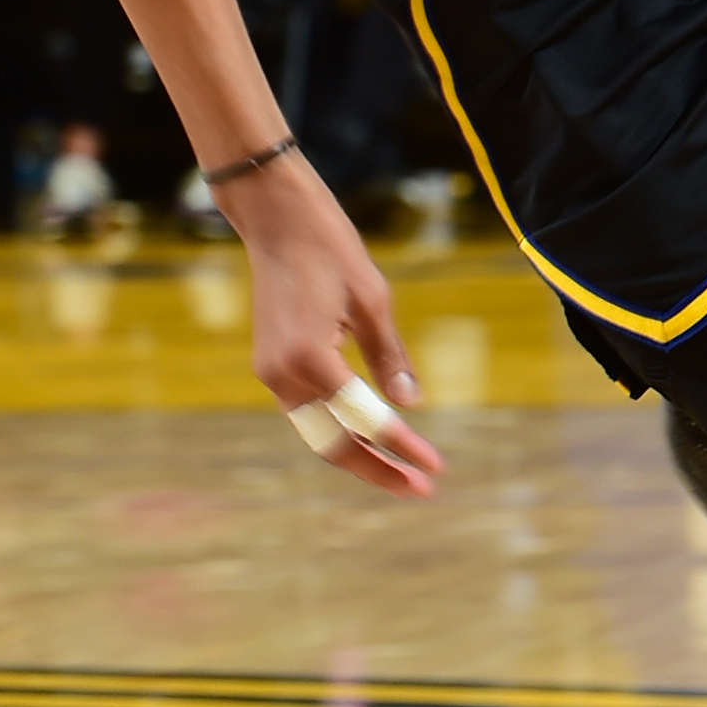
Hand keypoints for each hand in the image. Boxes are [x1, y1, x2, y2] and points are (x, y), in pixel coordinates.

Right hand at [234, 157, 439, 496]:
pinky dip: (338, 428)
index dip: (403, 447)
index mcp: (309, 357)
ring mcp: (271, 372)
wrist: (277, 218)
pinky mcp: (271, 365)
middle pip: (332, 443)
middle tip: (421, 488)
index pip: (364, 418)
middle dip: (377, 469)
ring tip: (402, 471)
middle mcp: (282, 374)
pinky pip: (308, 412)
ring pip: (317, 432)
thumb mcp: (372, 301)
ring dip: (358, 453)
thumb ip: (390, 357)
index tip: (435, 468)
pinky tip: (371, 436)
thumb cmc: (330, 249)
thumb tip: (411, 406)